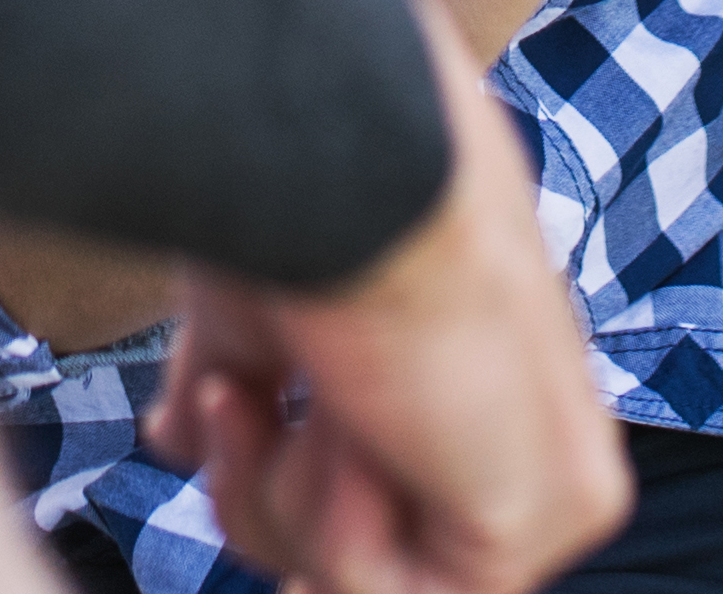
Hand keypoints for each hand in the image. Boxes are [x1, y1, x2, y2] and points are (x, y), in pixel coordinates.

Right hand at [148, 0, 630, 593]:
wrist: (333, 170)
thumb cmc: (296, 201)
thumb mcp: (257, 315)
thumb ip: (245, 387)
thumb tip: (177, 439)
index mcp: (474, 368)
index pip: (401, 496)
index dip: (301, 507)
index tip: (243, 471)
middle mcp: (526, 425)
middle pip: (366, 552)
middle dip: (268, 494)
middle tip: (239, 402)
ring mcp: (545, 479)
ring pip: (362, 581)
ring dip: (292, 492)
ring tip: (307, 391)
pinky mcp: (538, 520)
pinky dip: (331, 523)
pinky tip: (349, 423)